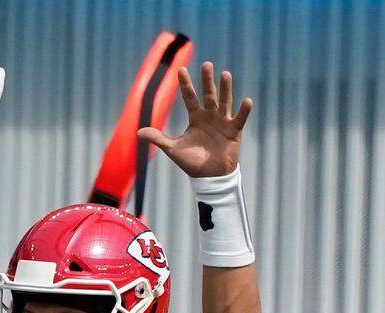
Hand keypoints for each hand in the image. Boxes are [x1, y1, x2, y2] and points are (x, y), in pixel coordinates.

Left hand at [138, 62, 251, 178]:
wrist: (209, 176)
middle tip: (206, 64)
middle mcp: (210, 116)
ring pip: (224, 102)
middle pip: (208, 95)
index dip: (185, 85)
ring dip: (225, 89)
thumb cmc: (191, 161)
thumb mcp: (172, 149)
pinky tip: (246, 100)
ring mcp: (223, 122)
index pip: (189, 97)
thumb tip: (138, 132)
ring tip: (225, 74)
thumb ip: (158, 138)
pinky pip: (239, 119)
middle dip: (207, 81)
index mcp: (196, 118)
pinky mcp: (234, 131)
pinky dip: (243, 111)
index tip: (180, 70)